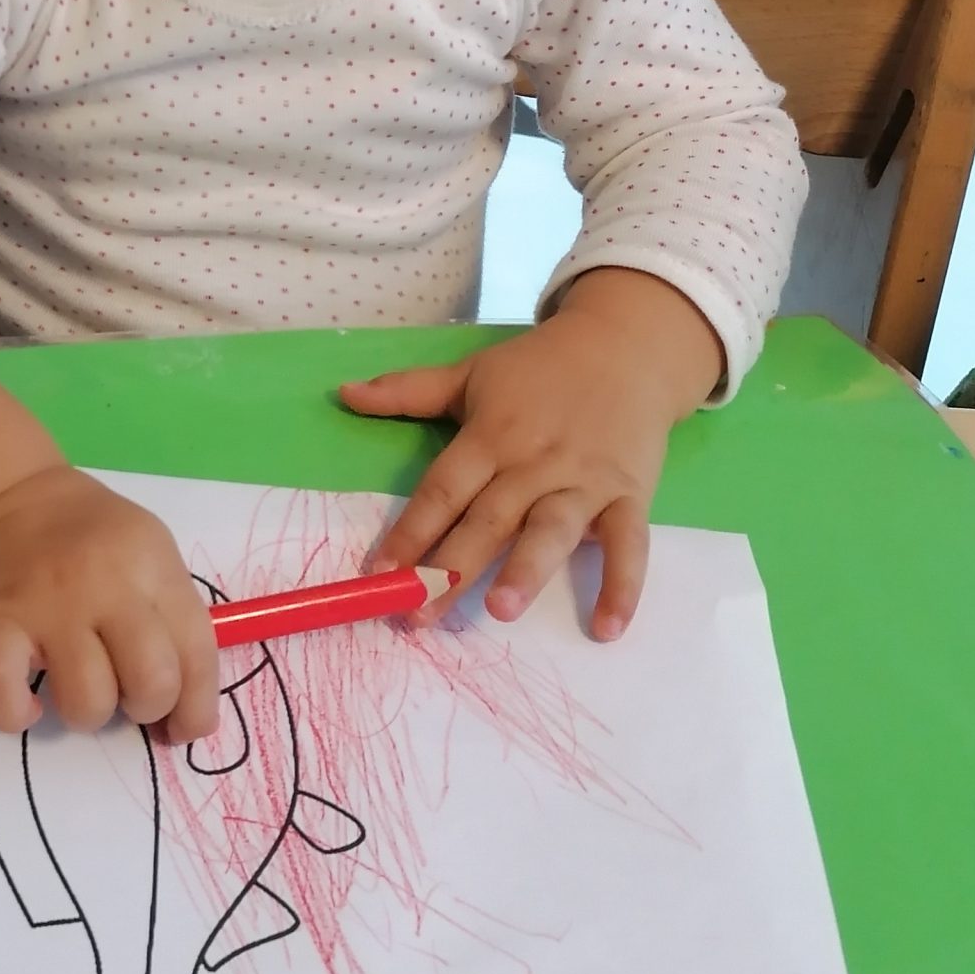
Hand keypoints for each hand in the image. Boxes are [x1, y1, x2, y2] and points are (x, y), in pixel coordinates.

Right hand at [0, 466, 219, 741]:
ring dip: (88, 713)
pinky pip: (5, 692)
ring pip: (88, 701)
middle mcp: (106, 582)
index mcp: (152, 565)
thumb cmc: (89, 536)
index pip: (197, 654)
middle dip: (146, 708)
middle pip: (152, 682)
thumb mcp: (149, 552)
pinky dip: (16, 714)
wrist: (6, 496)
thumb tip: (186, 713)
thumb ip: (172, 618)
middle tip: (126, 693)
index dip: (196, 708)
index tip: (181, 726)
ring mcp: (48, 603)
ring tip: (76, 685)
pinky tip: (28, 704)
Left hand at [337, 271, 722, 639]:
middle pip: (489, 519)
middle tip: (420, 612)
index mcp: (490, 435)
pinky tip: (608, 628)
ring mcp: (585, 481)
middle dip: (453, 567)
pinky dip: (623, 585)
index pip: (443, 489)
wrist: (627, 345)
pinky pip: (630, 544)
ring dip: (527, 570)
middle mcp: (534, 462)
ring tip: (500, 610)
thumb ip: (408, 391)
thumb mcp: (471, 373)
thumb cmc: (540, 367)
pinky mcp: (630, 494)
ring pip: (553, 530)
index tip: (379, 571)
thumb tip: (344, 393)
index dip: (410, 529)